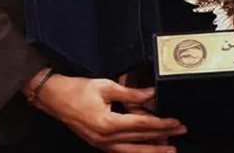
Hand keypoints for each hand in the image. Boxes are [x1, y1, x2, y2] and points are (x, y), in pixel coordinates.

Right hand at [30, 73, 184, 151]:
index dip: (162, 124)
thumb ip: (131, 93)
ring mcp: (101, 144)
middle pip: (140, 140)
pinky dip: (137, 150)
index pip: (142, 126)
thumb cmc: (76, 90)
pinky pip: (122, 151)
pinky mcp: (99, 143)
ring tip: (169, 148)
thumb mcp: (106, 87)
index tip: (176, 122)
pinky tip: (147, 149)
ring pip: (132, 151)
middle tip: (180, 133)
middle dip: (162, 137)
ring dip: (152, 150)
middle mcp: (105, 139)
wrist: (53, 98)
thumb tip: (151, 94)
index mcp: (108, 124)